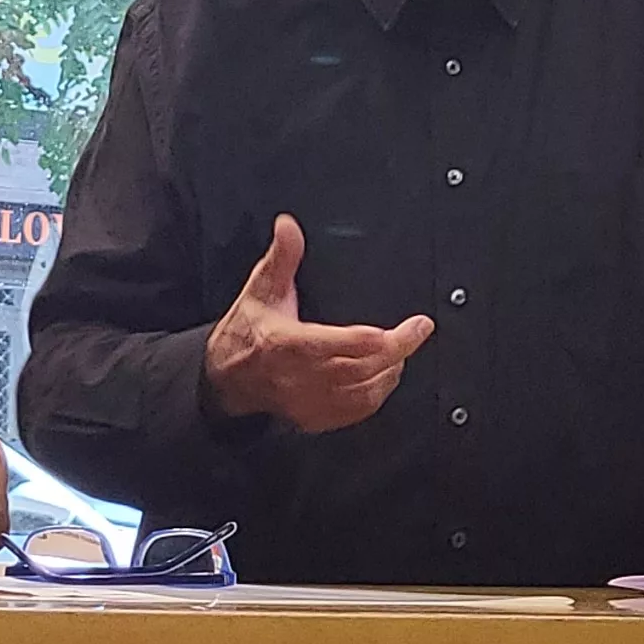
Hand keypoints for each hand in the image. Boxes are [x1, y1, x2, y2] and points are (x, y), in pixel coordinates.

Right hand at [203, 214, 432, 432]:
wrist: (225, 377)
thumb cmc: (246, 331)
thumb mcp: (261, 288)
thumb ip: (282, 257)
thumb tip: (288, 226)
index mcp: (287, 343)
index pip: (339, 344)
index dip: (375, 339)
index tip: (404, 327)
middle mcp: (299, 377)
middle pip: (362, 369)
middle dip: (398, 349)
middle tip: (419, 330)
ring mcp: (308, 402)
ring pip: (364, 393)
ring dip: (390, 371)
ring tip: (403, 349)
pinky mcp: (314, 418)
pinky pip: (356, 412)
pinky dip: (377, 394)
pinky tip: (385, 376)